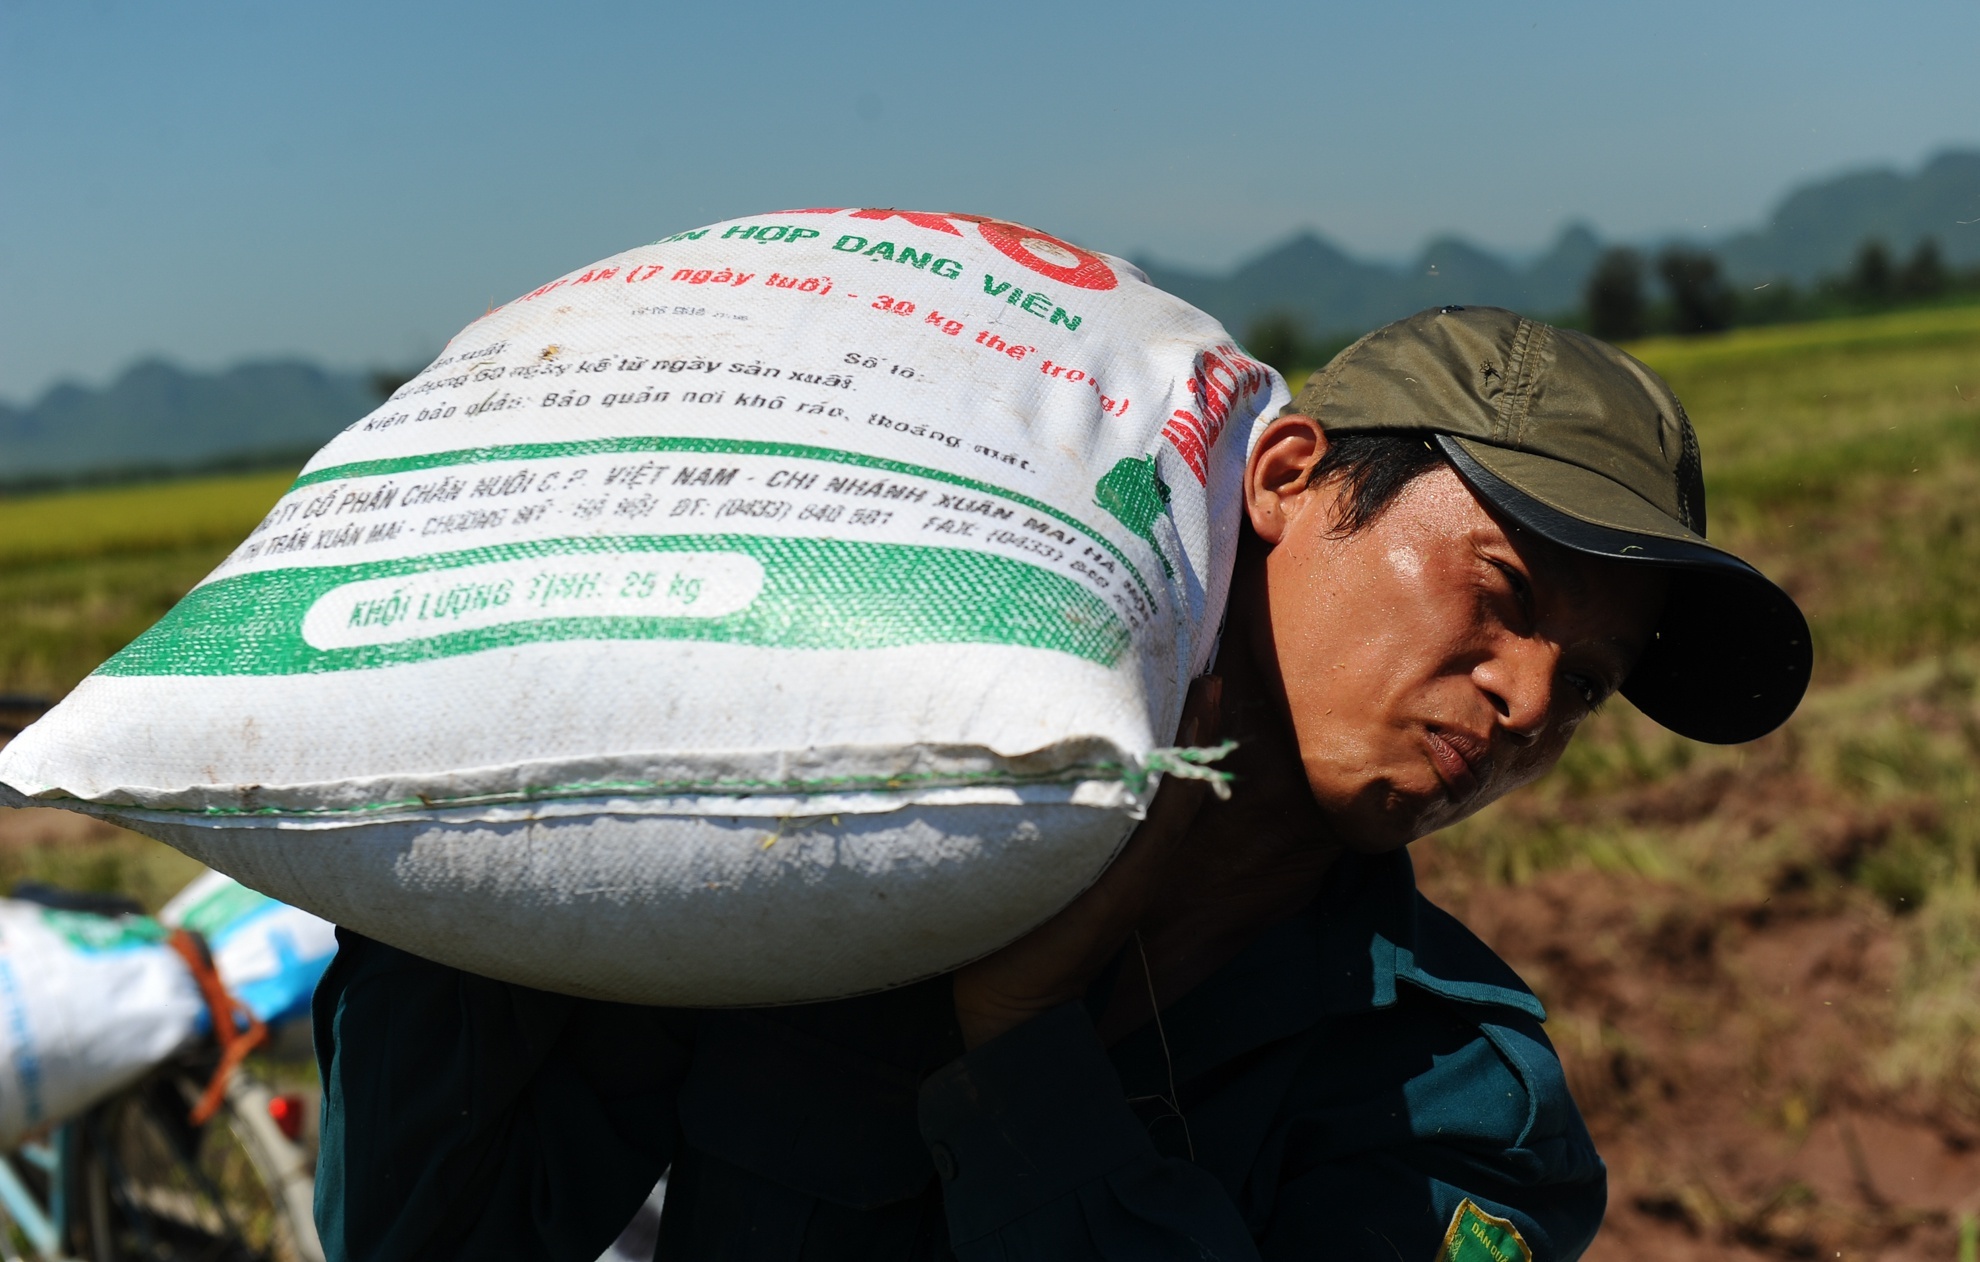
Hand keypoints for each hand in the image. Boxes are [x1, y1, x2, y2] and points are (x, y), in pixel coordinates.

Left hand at [952, 677, 1222, 1048]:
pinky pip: (1159, 833)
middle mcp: (1130, 858)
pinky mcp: (1121, 893)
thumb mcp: (1025, 864)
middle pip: (1170, 780)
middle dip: (1189, 725)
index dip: (1167, 731)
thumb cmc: (1008, 935)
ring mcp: (1131, 874)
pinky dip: (1174, 795)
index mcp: (1110, 849)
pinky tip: (1183, 759)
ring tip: (1205, 691)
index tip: (1180, 678)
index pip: (1147, 778)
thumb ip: (1035, 821)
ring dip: (1192, 746)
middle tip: (1202, 667)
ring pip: (1173, 799)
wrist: (1009, 1006)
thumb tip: (1007, 765)